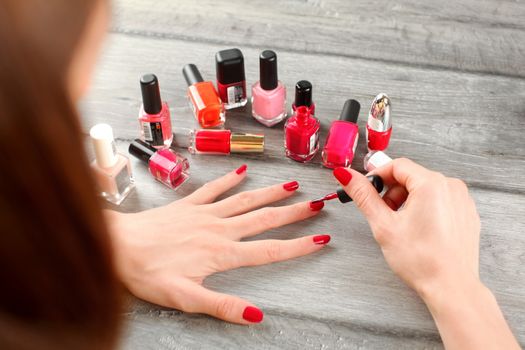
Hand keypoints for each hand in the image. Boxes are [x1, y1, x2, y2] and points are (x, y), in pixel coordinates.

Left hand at [105, 165, 328, 324]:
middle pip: (264, 219)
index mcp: (221, 253)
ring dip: (271, 193)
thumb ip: (222, 305)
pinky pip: (214, 189)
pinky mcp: (188, 204)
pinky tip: (243, 172)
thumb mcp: (185, 298)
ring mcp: (204, 213)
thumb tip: (256, 314)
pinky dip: (230, 180)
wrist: (117, 244)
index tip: (320, 239)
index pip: (269, 250)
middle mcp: (219, 229)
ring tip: (293, 185)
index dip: (298, 246)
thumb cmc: (146, 272)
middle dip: (294, 213)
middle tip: (317, 204)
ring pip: (246, 200)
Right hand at [333, 159, 518, 348]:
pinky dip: (424, 209)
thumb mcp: (384, 224)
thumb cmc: (421, 260)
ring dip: (407, 200)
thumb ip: (363, 195)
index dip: (378, 176)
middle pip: (412, 176)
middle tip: (383, 213)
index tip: (367, 189)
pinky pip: (440, 200)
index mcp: (431, 184)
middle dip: (392, 191)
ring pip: (425, 188)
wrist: (451, 287)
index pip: (397, 165)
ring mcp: (462, 200)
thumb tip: (347, 175)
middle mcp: (451, 187)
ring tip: (400, 225)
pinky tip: (418, 230)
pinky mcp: (466, 214)